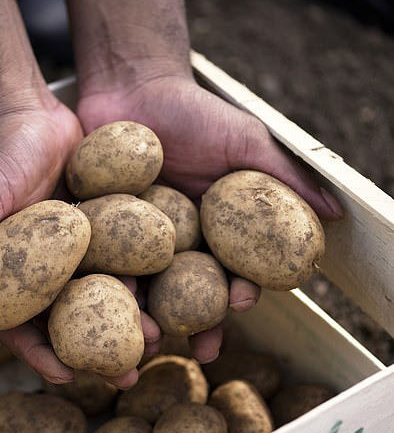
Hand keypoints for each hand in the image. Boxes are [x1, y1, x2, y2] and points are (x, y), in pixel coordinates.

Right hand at [0, 98, 159, 387]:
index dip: (40, 355)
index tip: (69, 377)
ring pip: (98, 294)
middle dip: (94, 350)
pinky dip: (137, 277)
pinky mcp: (96, 228)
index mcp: (0, 273)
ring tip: (156, 338)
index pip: (17, 327)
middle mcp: (37, 268)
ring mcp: (69, 250)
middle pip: (66, 320)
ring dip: (124, 319)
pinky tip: (164, 291)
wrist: (29, 112)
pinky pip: (117, 259)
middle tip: (127, 374)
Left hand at [76, 74, 342, 362]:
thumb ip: (283, 177)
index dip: (239, 290)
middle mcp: (176, 239)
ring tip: (150, 335)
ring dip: (150, 313)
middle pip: (187, 290)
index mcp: (214, 227)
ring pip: (144, 284)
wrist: (134, 85)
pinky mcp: (99, 226)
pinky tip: (108, 299)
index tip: (242, 302)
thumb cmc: (194, 111)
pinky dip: (105, 281)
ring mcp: (134, 236)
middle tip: (198, 347)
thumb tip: (333, 215)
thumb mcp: (245, 141)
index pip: (231, 269)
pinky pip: (102, 258)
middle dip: (196, 322)